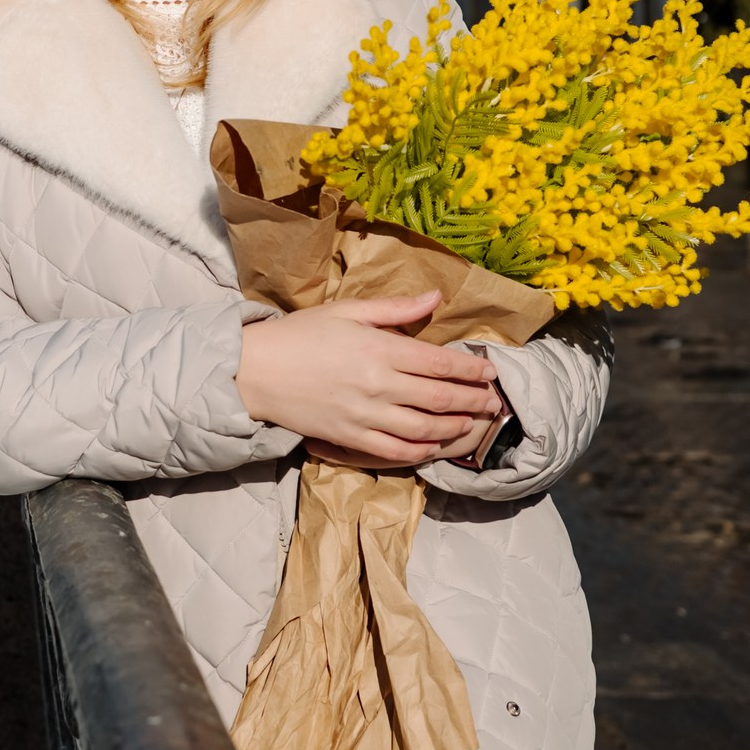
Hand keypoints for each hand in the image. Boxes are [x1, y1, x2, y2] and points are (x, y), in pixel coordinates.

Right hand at [236, 291, 502, 467]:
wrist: (256, 371)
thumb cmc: (300, 334)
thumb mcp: (347, 311)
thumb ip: (395, 308)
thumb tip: (436, 297)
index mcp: (380, 349)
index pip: (440, 363)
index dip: (470, 369)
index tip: (491, 372)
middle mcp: (378, 386)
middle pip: (440, 398)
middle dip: (473, 401)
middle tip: (494, 402)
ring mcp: (366, 417)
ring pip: (425, 430)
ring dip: (456, 428)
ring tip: (474, 425)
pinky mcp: (351, 439)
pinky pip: (397, 452)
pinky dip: (422, 452)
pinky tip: (436, 446)